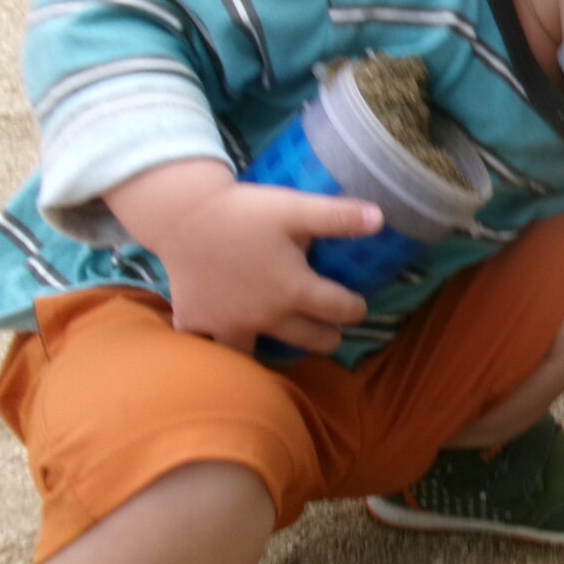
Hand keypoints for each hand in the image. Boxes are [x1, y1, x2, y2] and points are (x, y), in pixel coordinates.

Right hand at [106, 160, 381, 354]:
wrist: (181, 213)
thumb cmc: (244, 211)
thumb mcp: (296, 208)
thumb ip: (339, 217)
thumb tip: (382, 219)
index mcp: (294, 291)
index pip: (342, 311)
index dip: (356, 308)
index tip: (358, 305)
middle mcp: (264, 316)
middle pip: (310, 340)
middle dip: (327, 335)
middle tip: (329, 328)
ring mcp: (227, 324)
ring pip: (258, 354)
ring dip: (275, 350)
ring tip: (284, 338)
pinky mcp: (195, 321)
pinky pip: (208, 345)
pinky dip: (216, 345)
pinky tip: (226, 335)